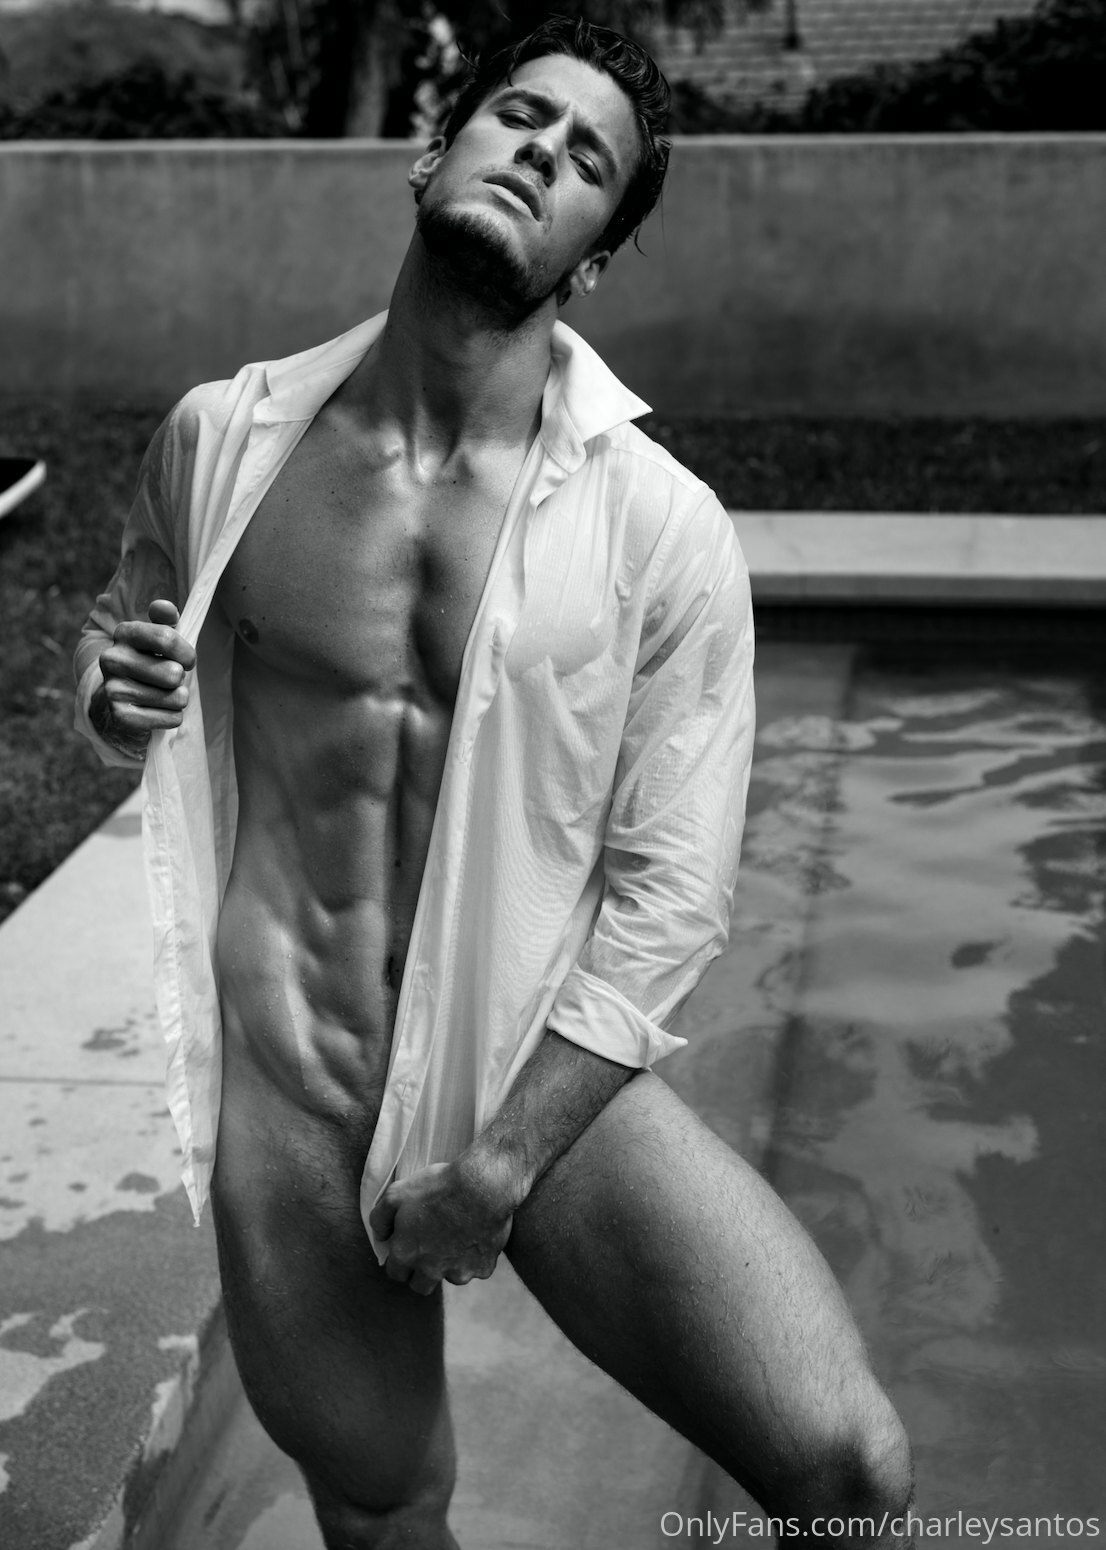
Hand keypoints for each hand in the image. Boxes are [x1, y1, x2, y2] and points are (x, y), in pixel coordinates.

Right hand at [92, 599, 195, 754]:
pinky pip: (172, 718)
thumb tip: (165, 608)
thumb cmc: (149, 663)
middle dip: (181, 678)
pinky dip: (172, 716)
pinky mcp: (121, 717)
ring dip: (178, 699)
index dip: (187, 653)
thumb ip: (164, 620)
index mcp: (124, 633)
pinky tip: (158, 711)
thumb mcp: (157, 638)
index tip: (187, 660)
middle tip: (171, 679)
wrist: (119, 700)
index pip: (167, 638)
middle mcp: (112, 659)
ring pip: (176, 698)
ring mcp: (113, 689)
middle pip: (174, 673)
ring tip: (164, 695)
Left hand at [368, 1155, 516, 1296]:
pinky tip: (476, 1234)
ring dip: (451, 1264)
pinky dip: (476, 1256)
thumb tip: (382, 1236)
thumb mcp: (396, 1193)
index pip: (395, 1273)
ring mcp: (459, 1272)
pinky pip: (477, 1268)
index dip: (400, 1259)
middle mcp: (431, 1270)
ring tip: (457, 1237)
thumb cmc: (438, 1187)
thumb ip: (380, 1218)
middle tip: (430, 1248)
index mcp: (407, 1254)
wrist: (483, 1185)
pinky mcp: (483, 1268)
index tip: (408, 1245)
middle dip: (421, 1272)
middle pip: (420, 1285)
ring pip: (451, 1277)